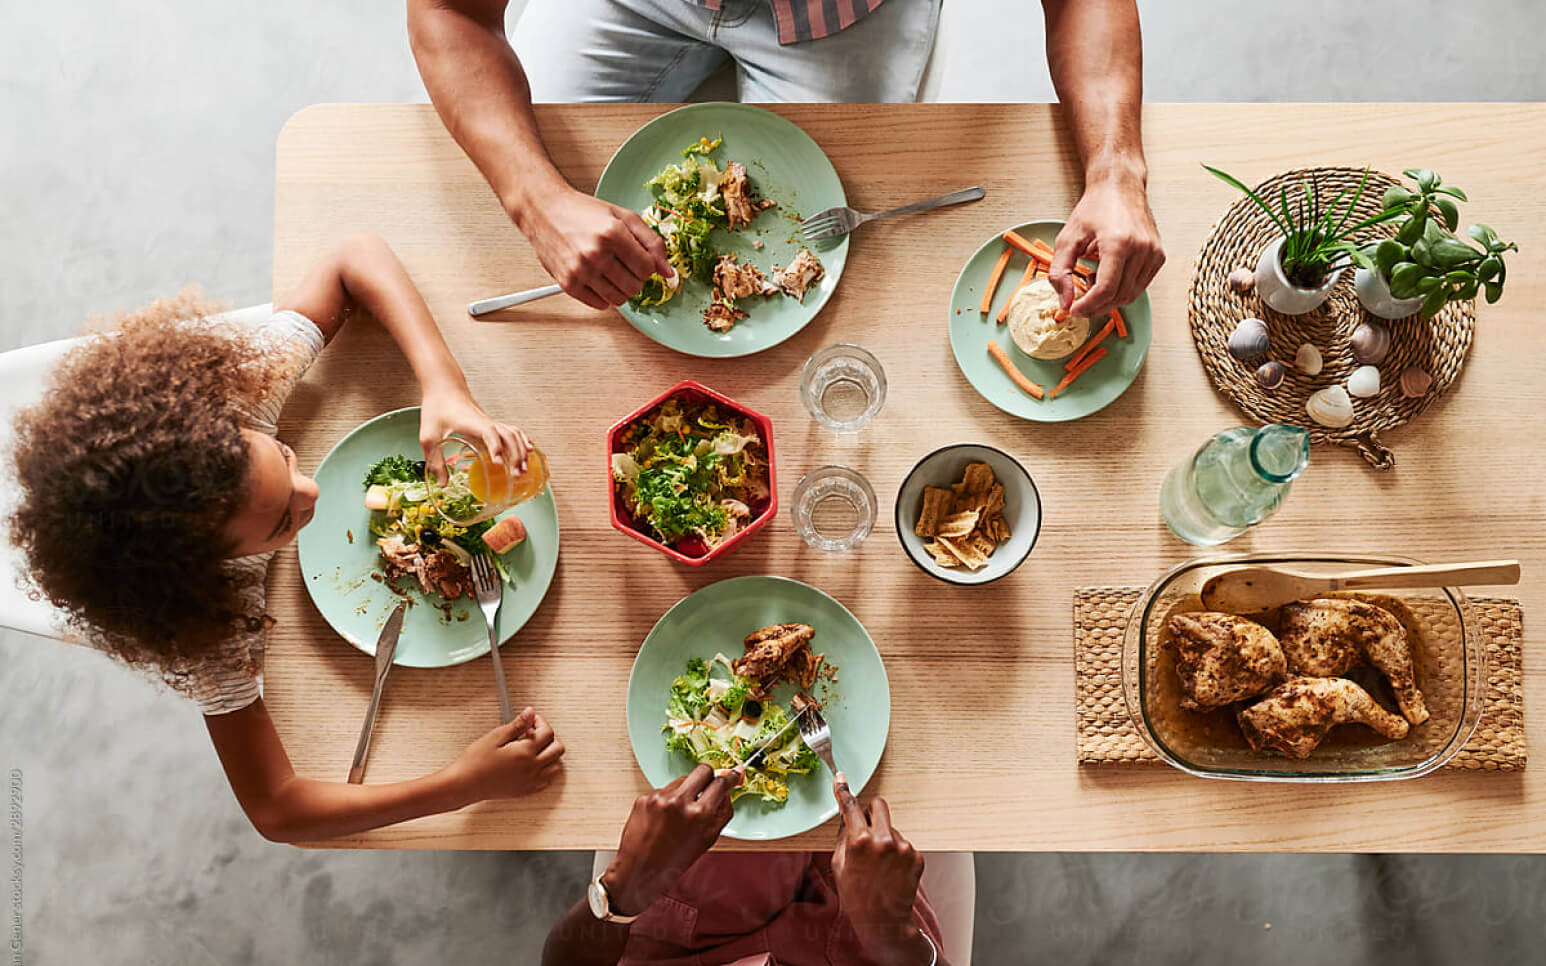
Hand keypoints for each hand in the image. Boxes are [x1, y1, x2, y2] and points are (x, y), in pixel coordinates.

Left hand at [419, 385, 530, 484]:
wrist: (444, 388)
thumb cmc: (437, 408)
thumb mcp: (428, 436)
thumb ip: (434, 460)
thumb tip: (442, 484)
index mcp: (472, 423)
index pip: (490, 433)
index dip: (495, 447)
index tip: (497, 462)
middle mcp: (486, 422)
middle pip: (509, 436)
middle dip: (516, 455)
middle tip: (516, 475)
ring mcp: (491, 422)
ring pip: (514, 434)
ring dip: (521, 451)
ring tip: (524, 469)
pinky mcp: (491, 424)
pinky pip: (512, 431)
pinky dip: (522, 441)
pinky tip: (527, 451)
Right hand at [446, 708, 563, 803]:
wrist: (465, 784)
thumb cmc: (476, 761)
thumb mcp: (496, 736)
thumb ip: (517, 724)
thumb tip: (531, 713)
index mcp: (526, 752)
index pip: (548, 733)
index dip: (541, 722)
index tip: (532, 720)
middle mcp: (532, 768)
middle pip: (558, 749)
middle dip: (549, 737)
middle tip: (533, 733)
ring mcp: (531, 781)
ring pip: (556, 766)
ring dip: (550, 754)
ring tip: (534, 748)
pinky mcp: (527, 791)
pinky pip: (548, 780)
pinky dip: (546, 770)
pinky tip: (533, 763)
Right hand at [517, 186, 674, 310]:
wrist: (545, 210)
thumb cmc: (583, 212)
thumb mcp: (623, 217)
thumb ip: (651, 242)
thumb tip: (668, 271)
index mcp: (613, 234)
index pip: (648, 269)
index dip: (647, 265)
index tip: (638, 259)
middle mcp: (596, 254)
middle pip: (635, 287)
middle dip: (635, 278)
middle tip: (624, 265)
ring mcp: (580, 271)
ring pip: (619, 300)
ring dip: (620, 289)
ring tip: (612, 272)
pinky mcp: (568, 284)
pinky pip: (599, 305)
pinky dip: (604, 297)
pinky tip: (599, 279)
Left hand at [602, 765, 739, 915]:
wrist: (640, 869)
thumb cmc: (673, 861)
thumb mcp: (707, 840)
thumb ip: (721, 813)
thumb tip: (727, 792)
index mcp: (699, 814)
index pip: (720, 783)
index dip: (729, 777)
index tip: (733, 773)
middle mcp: (680, 802)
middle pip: (703, 770)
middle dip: (708, 776)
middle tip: (706, 786)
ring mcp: (660, 797)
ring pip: (682, 780)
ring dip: (685, 790)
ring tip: (678, 813)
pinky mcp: (645, 797)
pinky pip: (663, 790)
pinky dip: (667, 799)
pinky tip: (663, 817)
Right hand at [832, 773, 930, 962]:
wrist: (884, 923)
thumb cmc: (857, 897)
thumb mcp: (839, 866)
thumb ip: (843, 837)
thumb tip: (847, 817)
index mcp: (860, 841)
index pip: (851, 807)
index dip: (843, 792)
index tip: (841, 779)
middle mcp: (884, 839)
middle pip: (879, 805)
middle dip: (871, 813)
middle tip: (866, 829)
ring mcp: (903, 847)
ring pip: (891, 826)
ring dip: (885, 837)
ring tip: (879, 864)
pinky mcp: (917, 856)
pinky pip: (903, 842)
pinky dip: (896, 851)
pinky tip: (891, 870)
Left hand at [1048, 176, 1164, 319]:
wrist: (1120, 187)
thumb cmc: (1093, 209)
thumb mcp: (1067, 238)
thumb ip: (1060, 272)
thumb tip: (1065, 302)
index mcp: (1118, 242)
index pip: (1105, 289)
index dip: (1087, 306)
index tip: (1073, 310)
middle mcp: (1141, 248)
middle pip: (1119, 296)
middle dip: (1096, 307)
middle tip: (1079, 304)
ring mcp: (1154, 252)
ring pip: (1132, 294)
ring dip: (1109, 300)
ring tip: (1091, 284)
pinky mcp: (1159, 256)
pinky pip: (1140, 285)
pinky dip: (1122, 290)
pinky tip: (1107, 278)